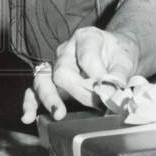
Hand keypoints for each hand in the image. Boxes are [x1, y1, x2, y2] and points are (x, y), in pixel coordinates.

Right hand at [21, 27, 139, 123]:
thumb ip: (118, 75)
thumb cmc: (118, 55)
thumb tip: (110, 93)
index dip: (96, 73)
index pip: (86, 56)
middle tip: (97, 103)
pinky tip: (29, 117)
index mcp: (86, 38)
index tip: (106, 86)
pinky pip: (34, 90)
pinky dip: (30, 103)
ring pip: (44, 80)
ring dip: (50, 98)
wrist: (115, 54)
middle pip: (63, 71)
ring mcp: (55, 65)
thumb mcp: (126, 60)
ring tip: (58, 113)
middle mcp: (66, 50)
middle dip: (79, 90)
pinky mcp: (50, 80)